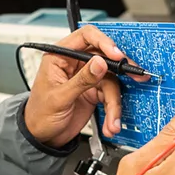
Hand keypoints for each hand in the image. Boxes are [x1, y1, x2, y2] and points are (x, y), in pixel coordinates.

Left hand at [22, 26, 146, 147]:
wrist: (42, 138)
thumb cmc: (39, 115)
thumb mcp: (59, 97)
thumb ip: (81, 80)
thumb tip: (99, 63)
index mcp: (60, 57)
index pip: (85, 37)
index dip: (103, 41)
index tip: (116, 54)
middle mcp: (75, 64)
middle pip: (104, 57)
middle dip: (120, 70)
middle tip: (136, 76)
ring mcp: (86, 78)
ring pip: (111, 80)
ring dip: (114, 103)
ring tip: (113, 121)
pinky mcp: (94, 92)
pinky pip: (110, 96)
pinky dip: (113, 111)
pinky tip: (111, 124)